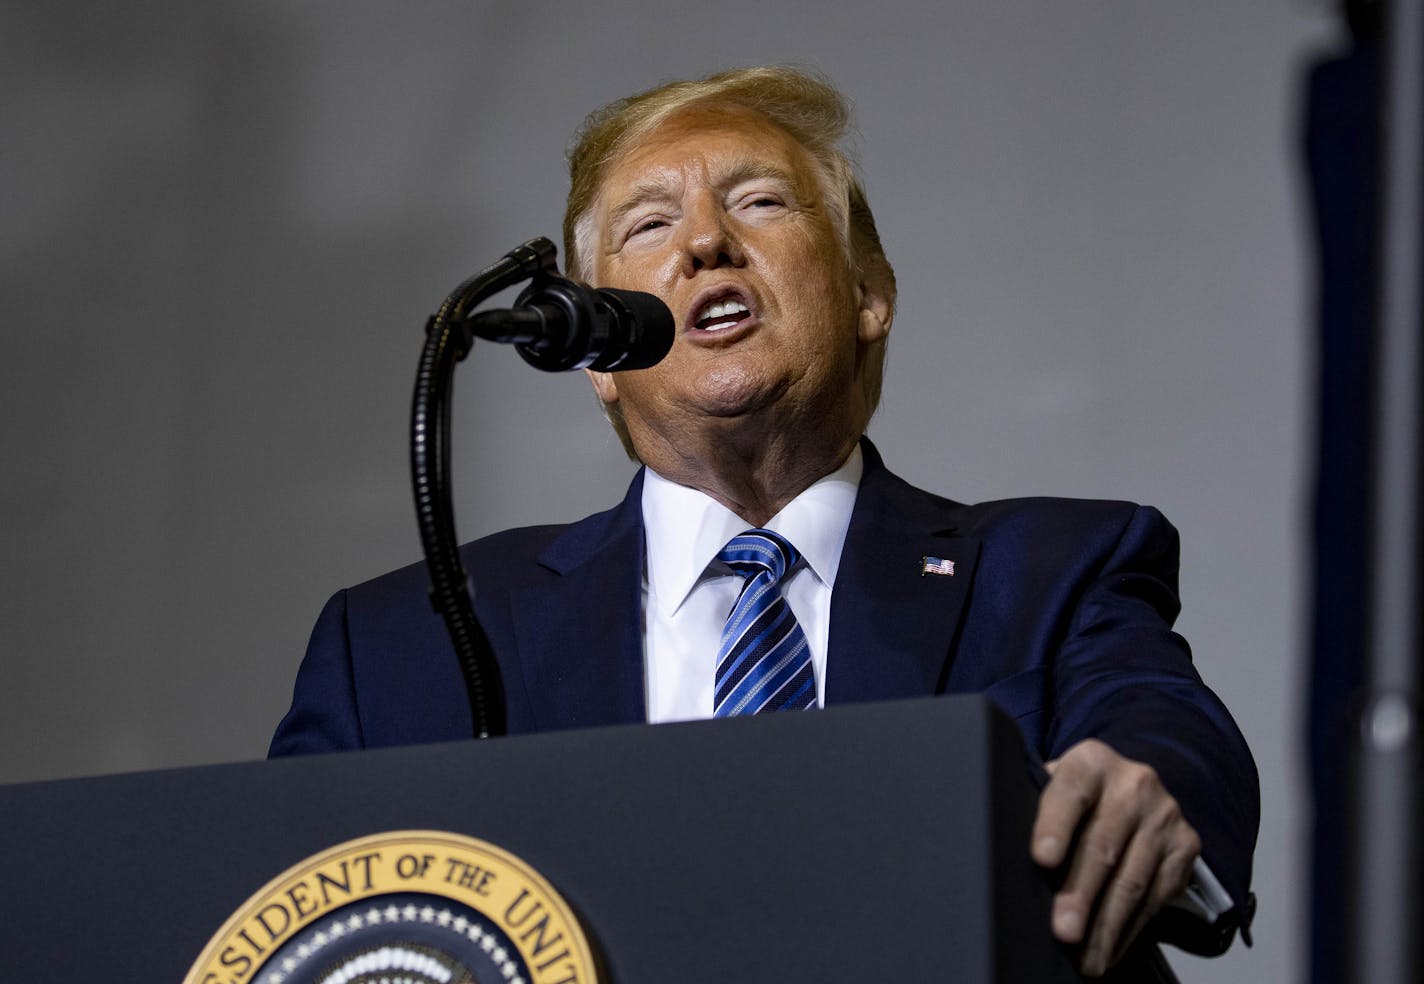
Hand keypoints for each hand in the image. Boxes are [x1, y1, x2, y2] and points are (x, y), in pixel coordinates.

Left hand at [1030, 739, 1200, 976]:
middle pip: (1102, 846)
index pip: (1069, 793)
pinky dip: (1132, 928)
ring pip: (1133, 879)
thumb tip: (1005, 853)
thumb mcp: (1056, 787)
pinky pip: (1158, 896)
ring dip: (1107, 925)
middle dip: (1080, 894)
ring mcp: (1164, 815)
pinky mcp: (1186, 846)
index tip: (1042, 859)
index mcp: (1090, 763)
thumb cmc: (1079, 797)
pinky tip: (1112, 946)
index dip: (1055, 826)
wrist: (1134, 787)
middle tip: (1063, 930)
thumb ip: (1036, 807)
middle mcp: (1133, 784)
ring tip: (1087, 956)